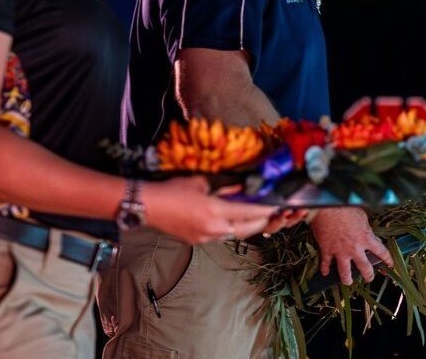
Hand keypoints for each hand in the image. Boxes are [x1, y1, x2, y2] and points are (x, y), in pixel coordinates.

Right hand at [140, 176, 301, 243]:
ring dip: (246, 227)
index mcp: (215, 211)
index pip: (248, 212)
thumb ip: (224, 187)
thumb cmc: (172, 190)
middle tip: (271, 214)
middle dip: (261, 222)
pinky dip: (231, 229)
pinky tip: (232, 221)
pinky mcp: (198, 242)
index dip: (265, 210)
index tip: (277, 206)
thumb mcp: (202, 183)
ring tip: (255, 218)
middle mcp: (213, 229)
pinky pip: (221, 237)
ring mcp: (205, 238)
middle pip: (246, 229)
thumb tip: (240, 189)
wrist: (147, 206)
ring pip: (234, 235)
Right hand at [309, 206, 391, 284]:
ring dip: (347, 279)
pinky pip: (325, 264)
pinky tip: (325, 272)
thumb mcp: (362, 216)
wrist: (327, 206)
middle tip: (369, 278)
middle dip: (368, 276)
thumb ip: (366, 228)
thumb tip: (369, 233)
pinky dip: (325, 269)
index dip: (387, 259)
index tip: (390, 264)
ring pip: (345, 273)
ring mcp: (340, 252)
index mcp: (366, 238)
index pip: (381, 252)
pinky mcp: (327, 251)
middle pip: (365, 268)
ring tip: (348, 281)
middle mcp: (355, 248)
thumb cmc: (345, 207)